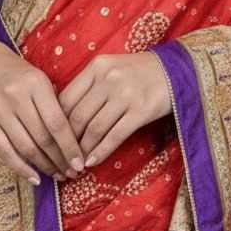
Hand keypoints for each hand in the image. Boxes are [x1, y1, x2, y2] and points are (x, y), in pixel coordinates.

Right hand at [0, 37, 84, 184]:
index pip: (57, 123)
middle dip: (60, 160)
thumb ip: (56, 105)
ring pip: (26, 147)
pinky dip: (21, 168)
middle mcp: (16, 97)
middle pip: (43, 138)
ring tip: (58, 175)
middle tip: (73, 173)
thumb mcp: (41, 79)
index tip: (80, 163)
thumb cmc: (19, 74)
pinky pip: (5, 151)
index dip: (70, 147)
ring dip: (44, 166)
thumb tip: (76, 141)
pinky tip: (35, 178)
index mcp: (36, 84)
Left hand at [57, 51, 171, 168]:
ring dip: (82, 150)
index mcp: (96, 67)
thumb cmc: (139, 73)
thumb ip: (89, 86)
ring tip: (76, 163)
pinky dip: (101, 151)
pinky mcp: (141, 111)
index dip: (56, 123)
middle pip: (77, 116)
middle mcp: (108, 79)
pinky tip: (93, 162)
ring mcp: (125, 95)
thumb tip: (64, 115)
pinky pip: (115, 135)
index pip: (66, 98)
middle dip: (67, 141)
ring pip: (94, 128)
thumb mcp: (111, 69)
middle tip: (61, 157)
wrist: (178, 70)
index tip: (52, 139)